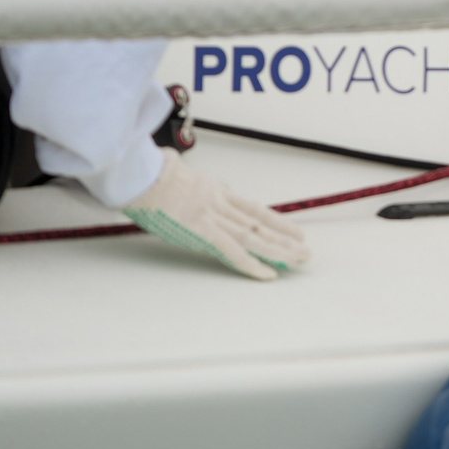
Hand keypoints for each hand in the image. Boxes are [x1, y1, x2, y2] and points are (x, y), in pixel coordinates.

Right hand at [121, 149, 310, 280]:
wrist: (142, 174)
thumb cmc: (150, 174)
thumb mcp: (179, 173)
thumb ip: (195, 182)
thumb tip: (201, 179)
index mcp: (215, 191)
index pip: (252, 210)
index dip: (275, 221)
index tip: (293, 231)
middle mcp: (220, 205)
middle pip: (259, 225)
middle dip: (284, 239)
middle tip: (306, 251)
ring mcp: (213, 218)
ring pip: (253, 237)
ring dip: (278, 251)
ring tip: (300, 259)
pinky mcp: (202, 231)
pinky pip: (232, 251)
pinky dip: (250, 264)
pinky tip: (268, 274)